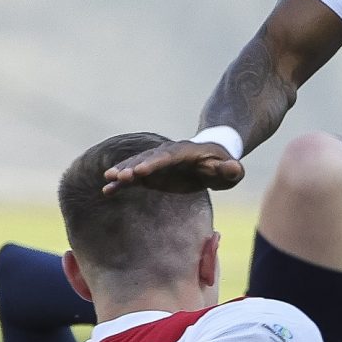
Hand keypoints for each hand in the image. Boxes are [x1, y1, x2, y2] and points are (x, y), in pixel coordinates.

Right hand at [103, 137, 242, 194]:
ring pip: (136, 165)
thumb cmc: (221, 166)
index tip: (141, 171)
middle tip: (118, 175)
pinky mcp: (150, 173)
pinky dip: (121, 183)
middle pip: (147, 159)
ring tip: (109, 179)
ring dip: (123, 171)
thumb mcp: (230, 169)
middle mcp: (166, 154)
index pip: (168, 157)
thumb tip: (233, 167)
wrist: (210, 160)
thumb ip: (231, 170)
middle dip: (133, 166)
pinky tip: (107, 190)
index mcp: (185, 151)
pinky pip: (133, 178)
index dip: (154, 163)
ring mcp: (156, 163)